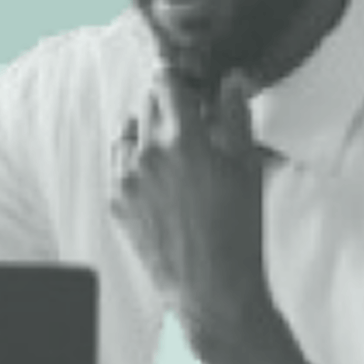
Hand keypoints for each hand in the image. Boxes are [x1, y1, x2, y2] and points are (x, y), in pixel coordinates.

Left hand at [108, 68, 266, 331]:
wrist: (212, 286)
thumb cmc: (236, 229)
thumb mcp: (246, 166)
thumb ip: (236, 115)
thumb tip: (231, 80)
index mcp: (182, 138)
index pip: (165, 82)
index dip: (178, 77)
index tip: (186, 80)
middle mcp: (147, 153)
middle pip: (147, 104)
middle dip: (168, 106)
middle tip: (191, 122)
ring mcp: (126, 179)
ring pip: (130, 133)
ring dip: (148, 132)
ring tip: (175, 153)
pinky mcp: (117, 202)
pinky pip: (120, 165)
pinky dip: (137, 162)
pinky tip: (162, 179)